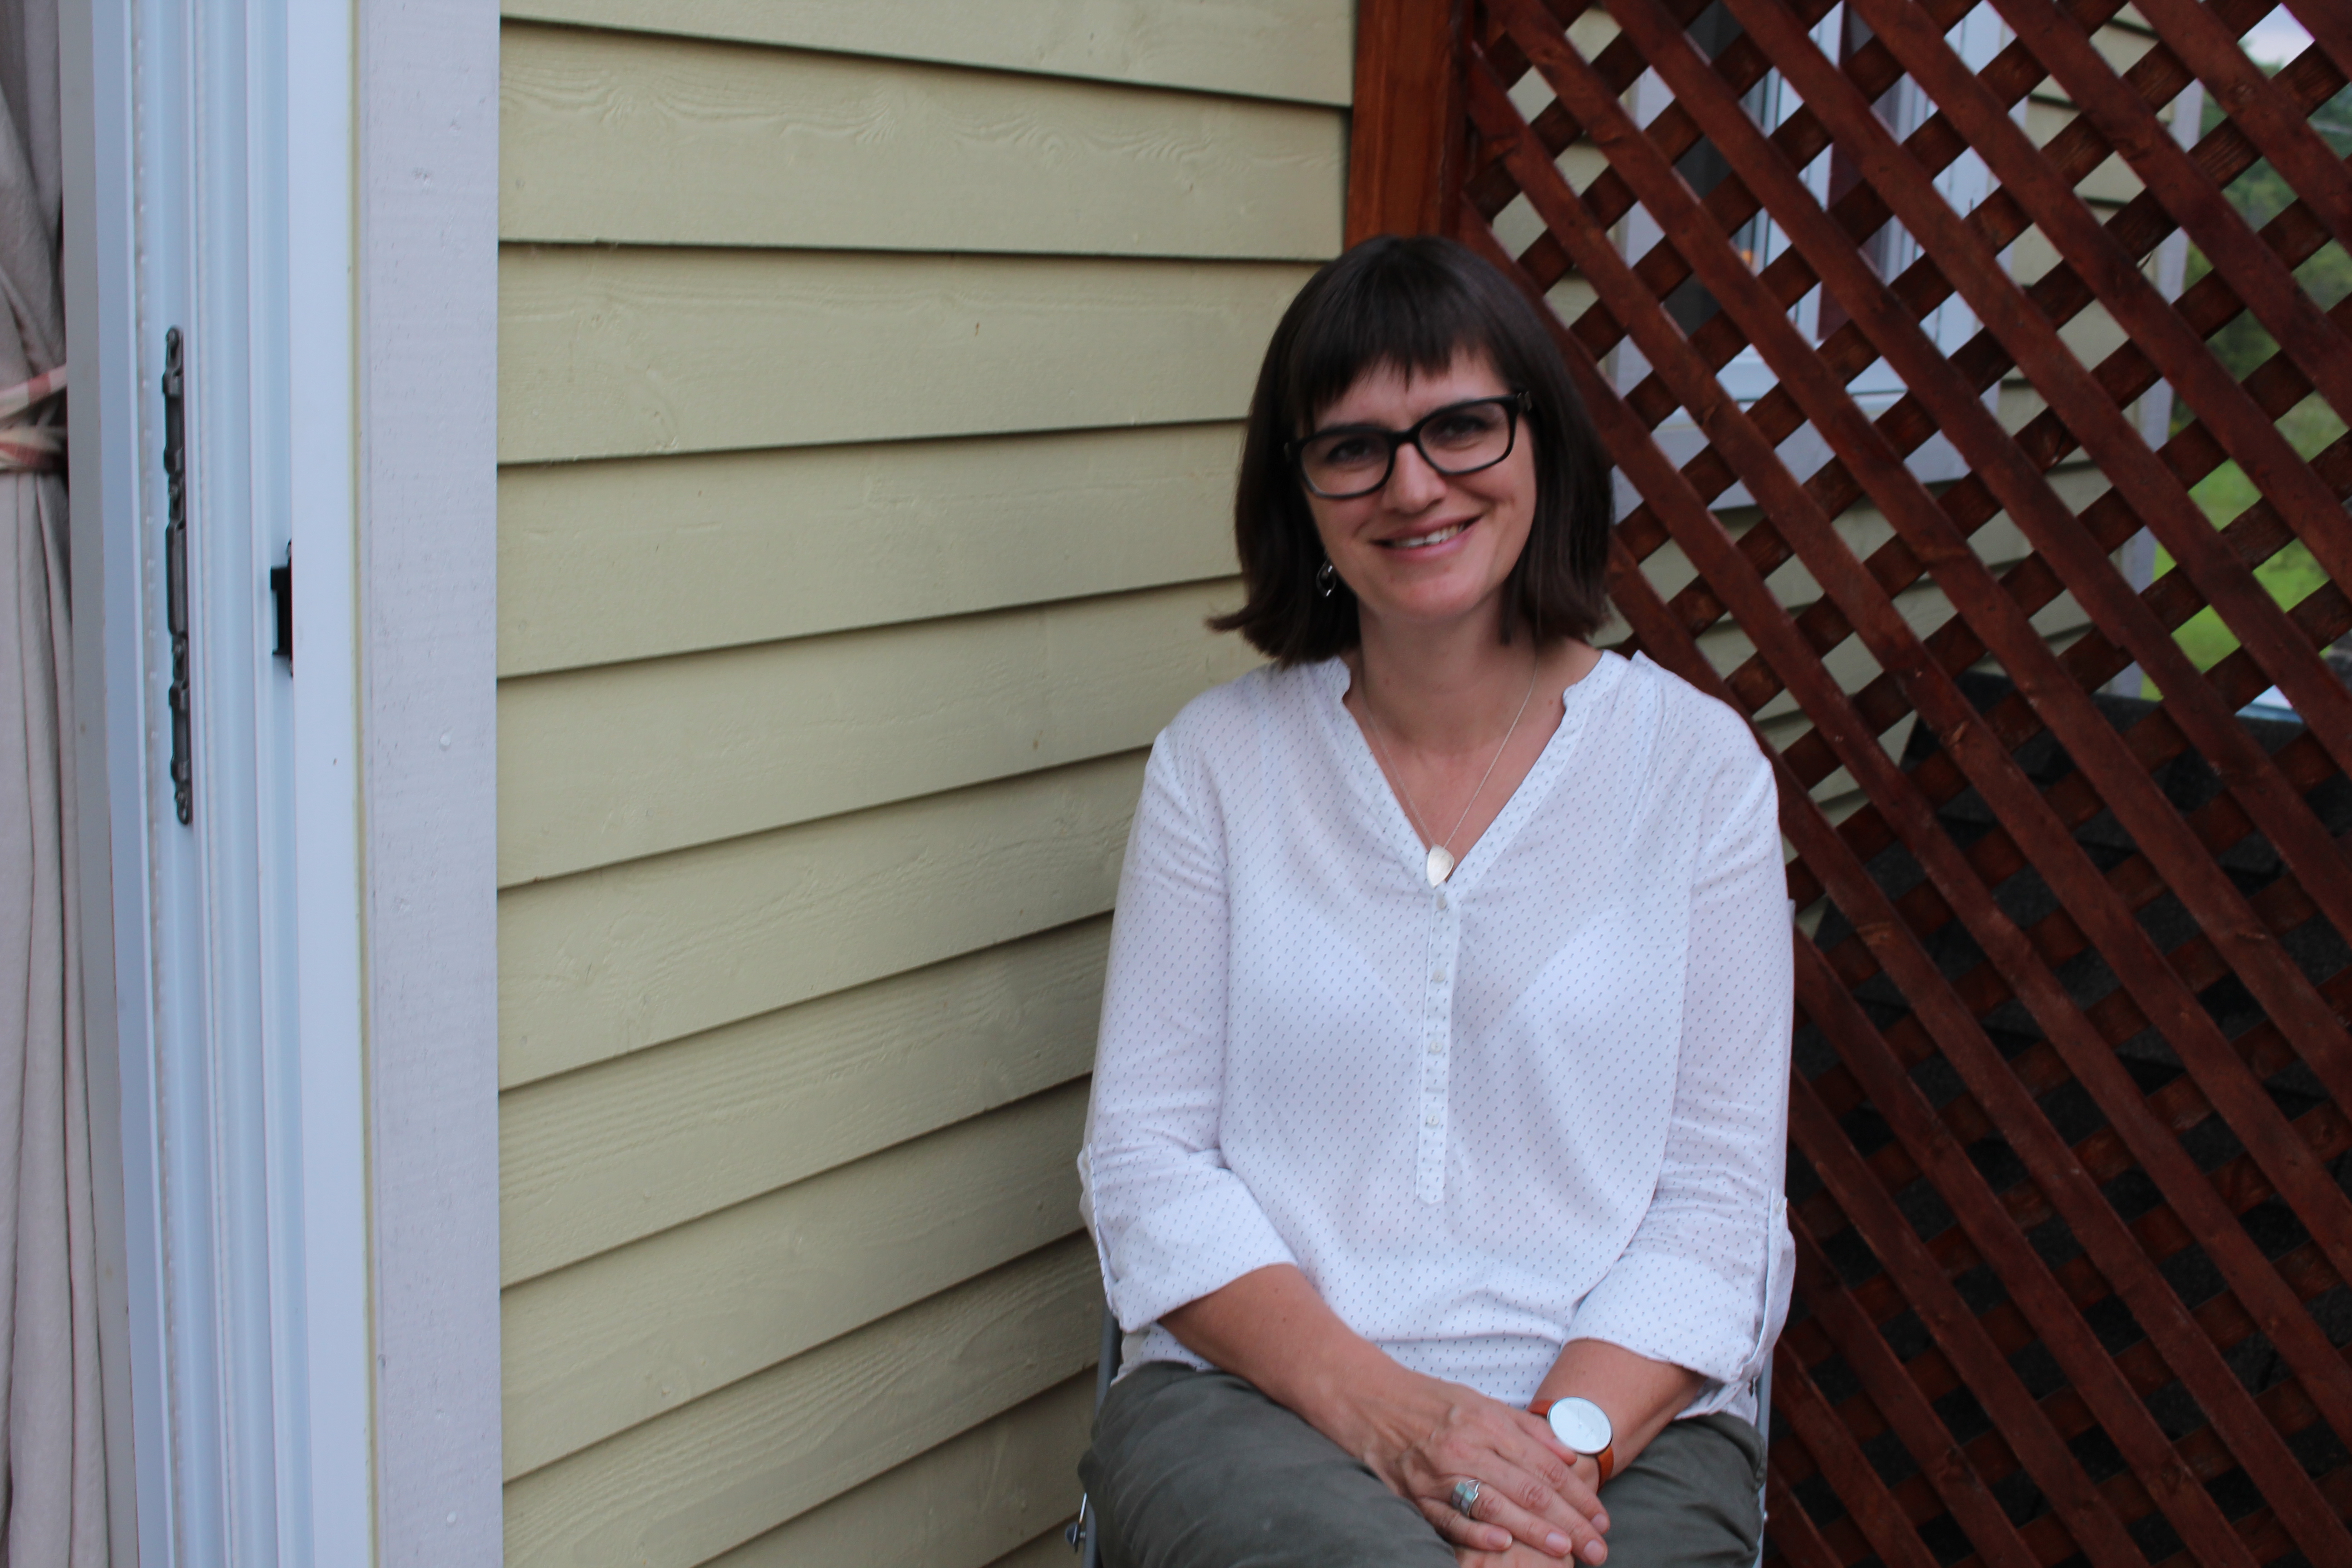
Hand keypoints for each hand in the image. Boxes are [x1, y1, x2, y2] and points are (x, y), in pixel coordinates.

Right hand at [1333, 1372, 1608, 1561]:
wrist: (1367, 1398)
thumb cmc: (1429, 1402)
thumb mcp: (1481, 1402)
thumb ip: (1526, 1430)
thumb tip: (1568, 1456)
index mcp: (1488, 1422)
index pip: (1545, 1466)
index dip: (1578, 1494)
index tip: (1601, 1518)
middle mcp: (1467, 1445)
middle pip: (1529, 1488)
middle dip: (1569, 1520)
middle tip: (1597, 1547)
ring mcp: (1439, 1470)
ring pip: (1496, 1504)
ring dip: (1534, 1529)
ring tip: (1565, 1550)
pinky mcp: (1414, 1492)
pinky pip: (1449, 1517)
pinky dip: (1476, 1531)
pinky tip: (1503, 1542)